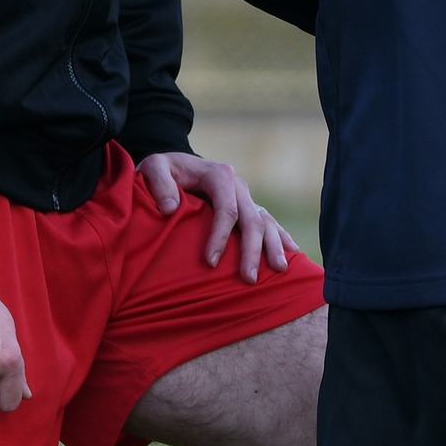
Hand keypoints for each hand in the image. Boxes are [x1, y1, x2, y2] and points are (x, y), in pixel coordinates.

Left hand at [137, 151, 301, 281]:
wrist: (176, 166)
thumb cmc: (164, 170)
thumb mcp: (154, 167)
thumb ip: (159, 184)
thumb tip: (171, 208)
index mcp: (220, 176)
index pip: (227, 209)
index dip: (220, 236)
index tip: (211, 262)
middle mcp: (239, 186)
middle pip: (252, 220)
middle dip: (252, 250)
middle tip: (248, 279)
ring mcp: (246, 197)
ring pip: (266, 222)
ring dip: (273, 246)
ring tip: (279, 270)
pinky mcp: (248, 207)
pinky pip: (269, 223)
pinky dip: (281, 237)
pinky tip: (292, 253)